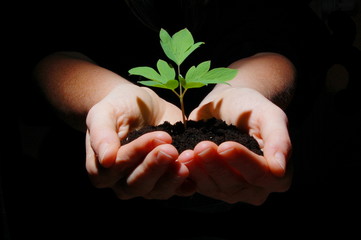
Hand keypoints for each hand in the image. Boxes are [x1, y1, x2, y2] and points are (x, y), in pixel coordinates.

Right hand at [85, 84, 194, 198]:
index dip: (136, 153)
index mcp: (101, 168)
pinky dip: (185, 185)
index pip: (117, 167)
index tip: (158, 136)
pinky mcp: (165, 181)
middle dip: (155, 167)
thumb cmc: (118, 107)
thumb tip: (106, 159)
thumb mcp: (104, 113)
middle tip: (171, 150)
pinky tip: (194, 177)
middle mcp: (121, 182)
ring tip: (186, 159)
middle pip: (137, 184)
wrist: (141, 105)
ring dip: (172, 178)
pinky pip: (175, 190)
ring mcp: (145, 184)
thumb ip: (102, 134)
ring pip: (157, 191)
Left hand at [179, 87, 291, 203]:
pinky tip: (180, 157)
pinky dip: (188, 172)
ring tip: (187, 152)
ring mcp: (231, 190)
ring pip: (215, 187)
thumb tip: (280, 169)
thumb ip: (279, 139)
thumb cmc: (252, 108)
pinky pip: (198, 185)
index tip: (225, 145)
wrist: (228, 105)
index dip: (243, 162)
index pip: (262, 174)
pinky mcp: (209, 186)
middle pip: (236, 184)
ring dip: (200, 171)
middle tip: (202, 147)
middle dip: (217, 165)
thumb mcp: (269, 115)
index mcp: (277, 175)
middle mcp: (255, 188)